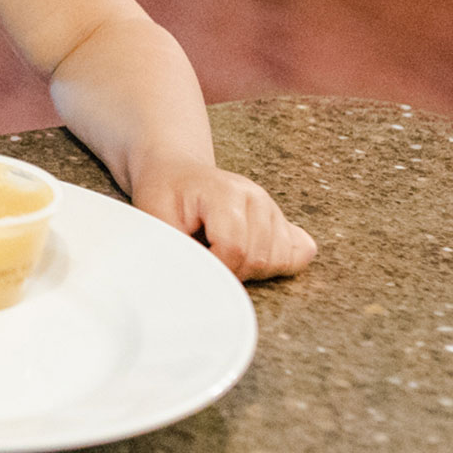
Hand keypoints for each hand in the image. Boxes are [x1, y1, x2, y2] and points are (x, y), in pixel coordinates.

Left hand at [130, 157, 315, 280]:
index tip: (195, 267)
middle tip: (206, 262)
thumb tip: (188, 279)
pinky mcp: (282, 220)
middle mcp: (256, 198)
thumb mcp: (155, 215)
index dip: (215, 267)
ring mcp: (273, 208)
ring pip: (278, 260)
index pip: (233, 247)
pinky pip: (297, 255)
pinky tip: (248, 258)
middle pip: (257, 258)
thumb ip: (173, 245)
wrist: (178, 173)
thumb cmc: (165, 193)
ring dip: (250, 271)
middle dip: (231, 272)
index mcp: (224, 192)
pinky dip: (274, 266)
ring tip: (222, 257)